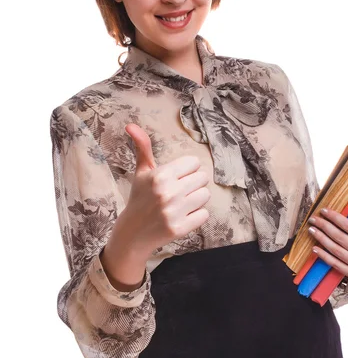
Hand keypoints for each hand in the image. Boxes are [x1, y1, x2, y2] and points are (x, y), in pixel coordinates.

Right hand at [109, 123, 210, 259]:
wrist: (133, 233)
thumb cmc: (140, 198)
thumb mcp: (141, 172)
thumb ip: (143, 147)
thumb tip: (131, 125)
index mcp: (160, 175)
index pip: (194, 162)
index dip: (187, 170)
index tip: (177, 177)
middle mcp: (168, 192)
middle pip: (202, 178)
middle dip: (193, 183)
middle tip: (179, 192)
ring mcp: (174, 211)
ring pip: (206, 195)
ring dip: (196, 199)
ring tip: (181, 203)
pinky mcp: (180, 228)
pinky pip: (205, 214)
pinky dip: (197, 215)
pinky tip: (182, 215)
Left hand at [307, 208, 347, 280]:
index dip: (335, 218)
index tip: (324, 211)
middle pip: (339, 237)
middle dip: (324, 226)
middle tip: (313, 219)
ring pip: (335, 250)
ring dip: (321, 239)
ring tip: (311, 230)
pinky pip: (335, 263)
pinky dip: (323, 256)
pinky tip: (314, 248)